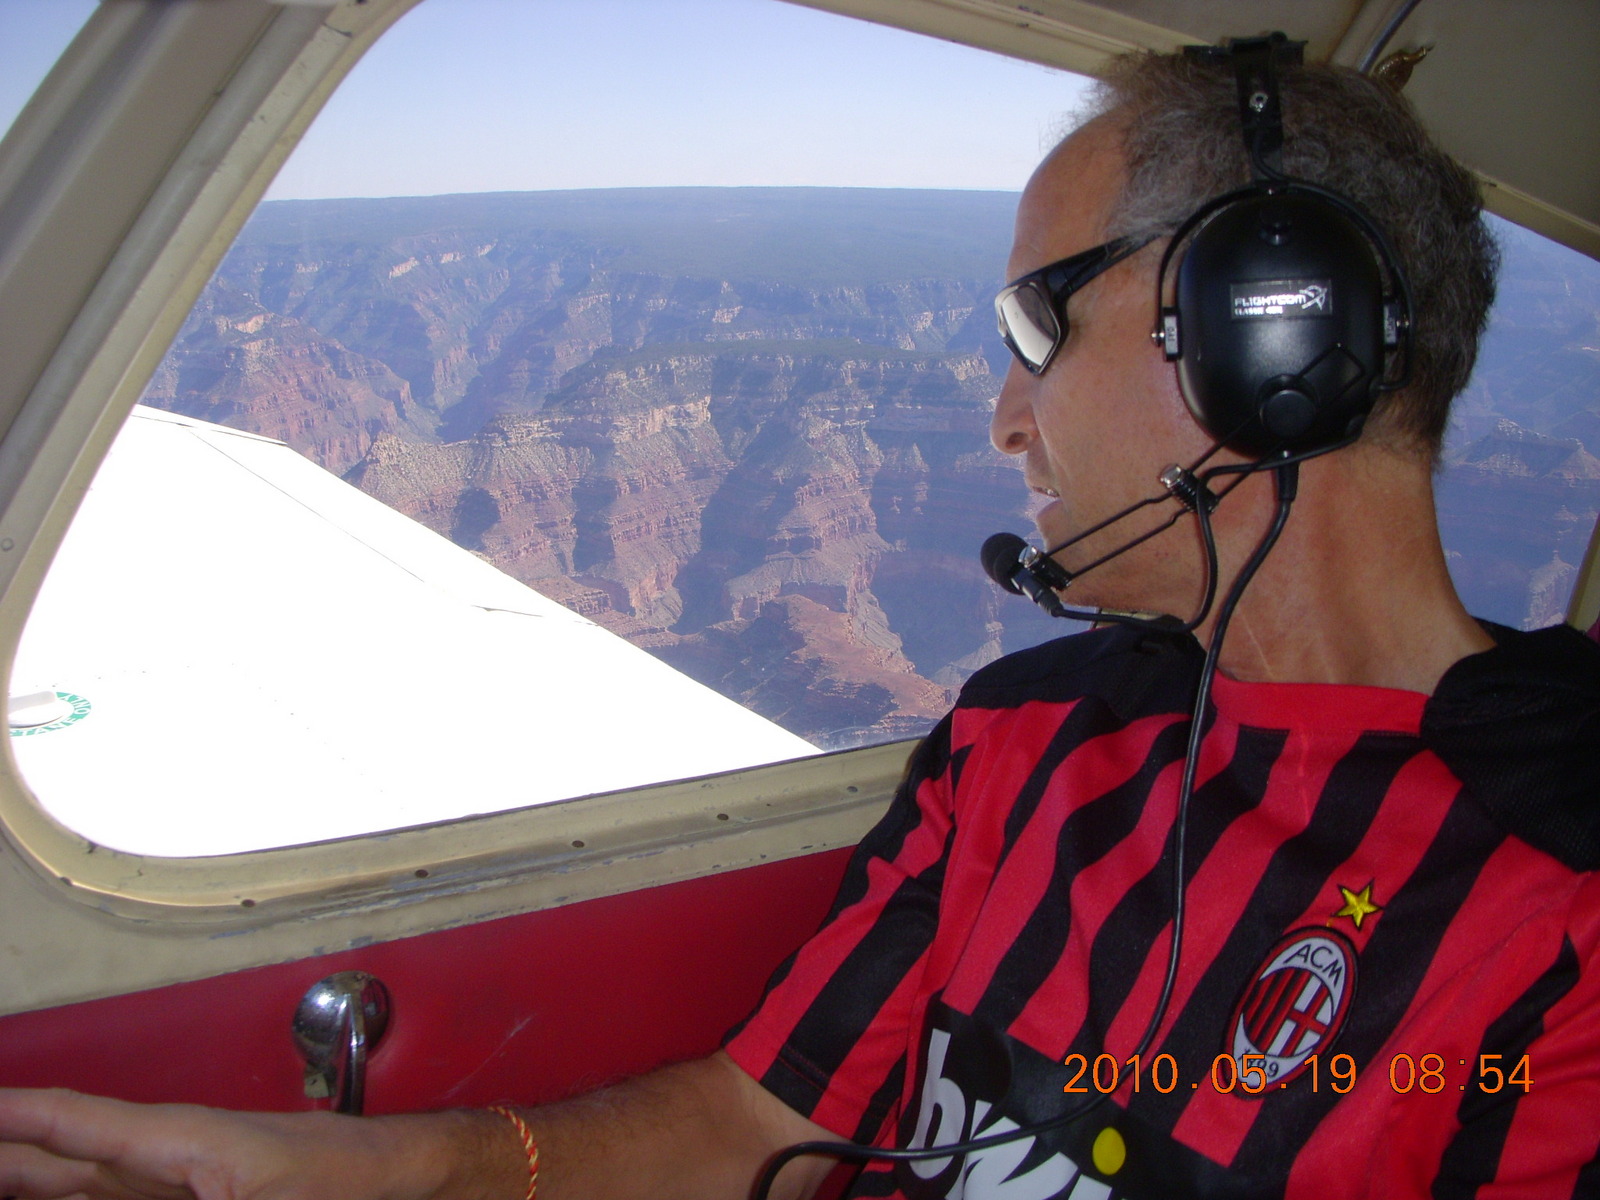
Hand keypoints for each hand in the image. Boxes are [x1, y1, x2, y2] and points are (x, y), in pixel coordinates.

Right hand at [0, 1088, 470, 1199]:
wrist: (386, 1179)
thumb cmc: (337, 1176)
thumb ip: (193, 1195)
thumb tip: (120, 1189)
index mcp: (176, 1139)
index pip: (71, 1120)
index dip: (13, 1116)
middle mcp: (161, 1155)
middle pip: (52, 1156)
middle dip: (3, 1153)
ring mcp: (168, 1180)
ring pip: (71, 1181)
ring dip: (22, 1181)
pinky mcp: (184, 1197)